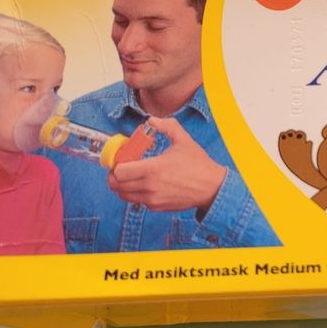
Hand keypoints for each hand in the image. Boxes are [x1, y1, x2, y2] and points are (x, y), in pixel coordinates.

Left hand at [107, 116, 226, 212]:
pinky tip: (145, 184)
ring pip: (123, 195)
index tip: (121, 158)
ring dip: (122, 185)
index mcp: (153, 169)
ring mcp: (153, 199)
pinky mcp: (157, 207)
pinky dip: (135, 193)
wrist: (212, 187)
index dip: (116, 164)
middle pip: (116, 185)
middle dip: (114, 175)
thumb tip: (151, 120)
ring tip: (131, 176)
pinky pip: (137, 201)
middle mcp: (150, 186)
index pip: (119, 171)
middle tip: (121, 167)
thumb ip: (167, 126)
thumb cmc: (198, 164)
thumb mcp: (183, 140)